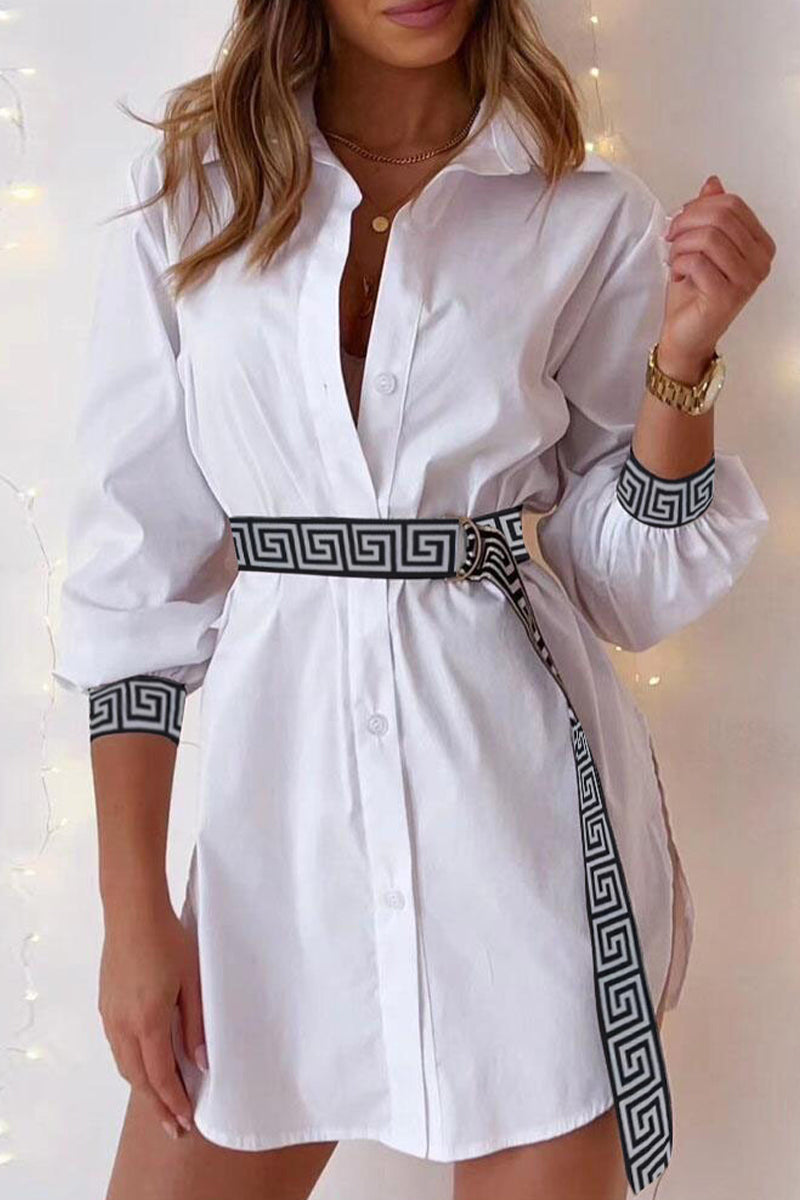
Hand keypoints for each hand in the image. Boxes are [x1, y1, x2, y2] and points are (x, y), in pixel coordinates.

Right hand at [99, 901, 206, 1140]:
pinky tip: (145, 1065)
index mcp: (148, 1021)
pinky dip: (132, 1065)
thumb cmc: (168, 940)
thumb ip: (196, 1025)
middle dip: (157, 1105)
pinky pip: (118, 1047)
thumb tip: (202, 1061)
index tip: (186, 1121)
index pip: (160, 1076)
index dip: (174, 1101)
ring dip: (143, 1087)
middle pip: (138, 1079)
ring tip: (163, 1102)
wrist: (132, 912)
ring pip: (125, 1065)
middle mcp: (123, 1025)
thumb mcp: (193, 981)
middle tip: (175, 1126)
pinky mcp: (106, 1005)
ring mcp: (110, 1016)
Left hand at [660, 175, 775, 379]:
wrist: (685, 336)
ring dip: (681, 246)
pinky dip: (679, 265)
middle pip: (721, 217)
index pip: (732, 204)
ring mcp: (747, 280)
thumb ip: (710, 215)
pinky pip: (697, 262)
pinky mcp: (728, 296)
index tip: (679, 223)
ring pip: (708, 238)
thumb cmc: (693, 293)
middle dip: (686, 223)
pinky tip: (677, 276)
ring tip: (675, 260)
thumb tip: (713, 183)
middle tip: (671, 238)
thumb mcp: (699, 246)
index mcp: (760, 245)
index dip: (698, 207)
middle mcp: (760, 262)